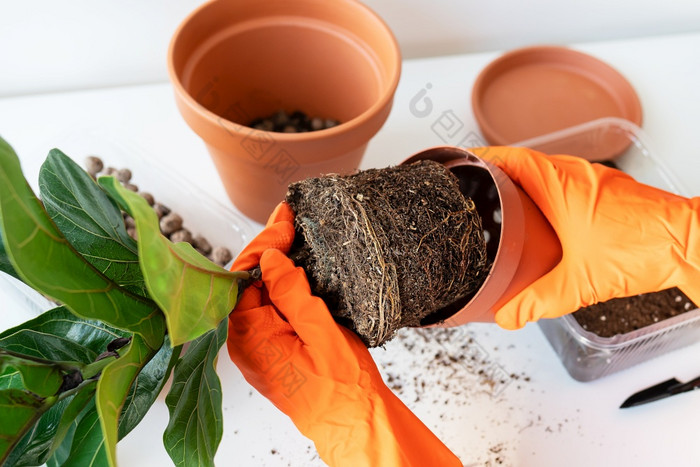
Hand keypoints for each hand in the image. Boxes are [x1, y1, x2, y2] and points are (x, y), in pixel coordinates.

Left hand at [227, 203, 460, 466]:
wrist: (355, 424)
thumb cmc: (342, 389)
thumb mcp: (322, 332)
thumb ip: (292, 292)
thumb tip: (270, 258)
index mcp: (251, 338)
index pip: (245, 277)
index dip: (265, 243)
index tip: (285, 219)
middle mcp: (247, 343)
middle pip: (248, 283)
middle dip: (268, 248)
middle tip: (290, 219)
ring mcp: (259, 347)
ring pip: (259, 294)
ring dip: (275, 265)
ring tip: (292, 233)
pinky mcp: (273, 349)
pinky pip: (270, 310)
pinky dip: (282, 285)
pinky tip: (296, 268)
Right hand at [472, 146, 699, 329]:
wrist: (690, 244)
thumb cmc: (642, 250)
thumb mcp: (578, 283)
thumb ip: (538, 301)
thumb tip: (509, 316)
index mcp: (560, 185)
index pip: (512, 158)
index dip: (484, 157)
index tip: (464, 162)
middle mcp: (577, 175)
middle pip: (527, 161)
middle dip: (499, 172)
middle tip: (477, 188)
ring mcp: (595, 180)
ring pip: (549, 170)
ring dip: (526, 181)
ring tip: (505, 202)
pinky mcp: (610, 190)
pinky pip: (569, 180)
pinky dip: (549, 191)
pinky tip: (547, 217)